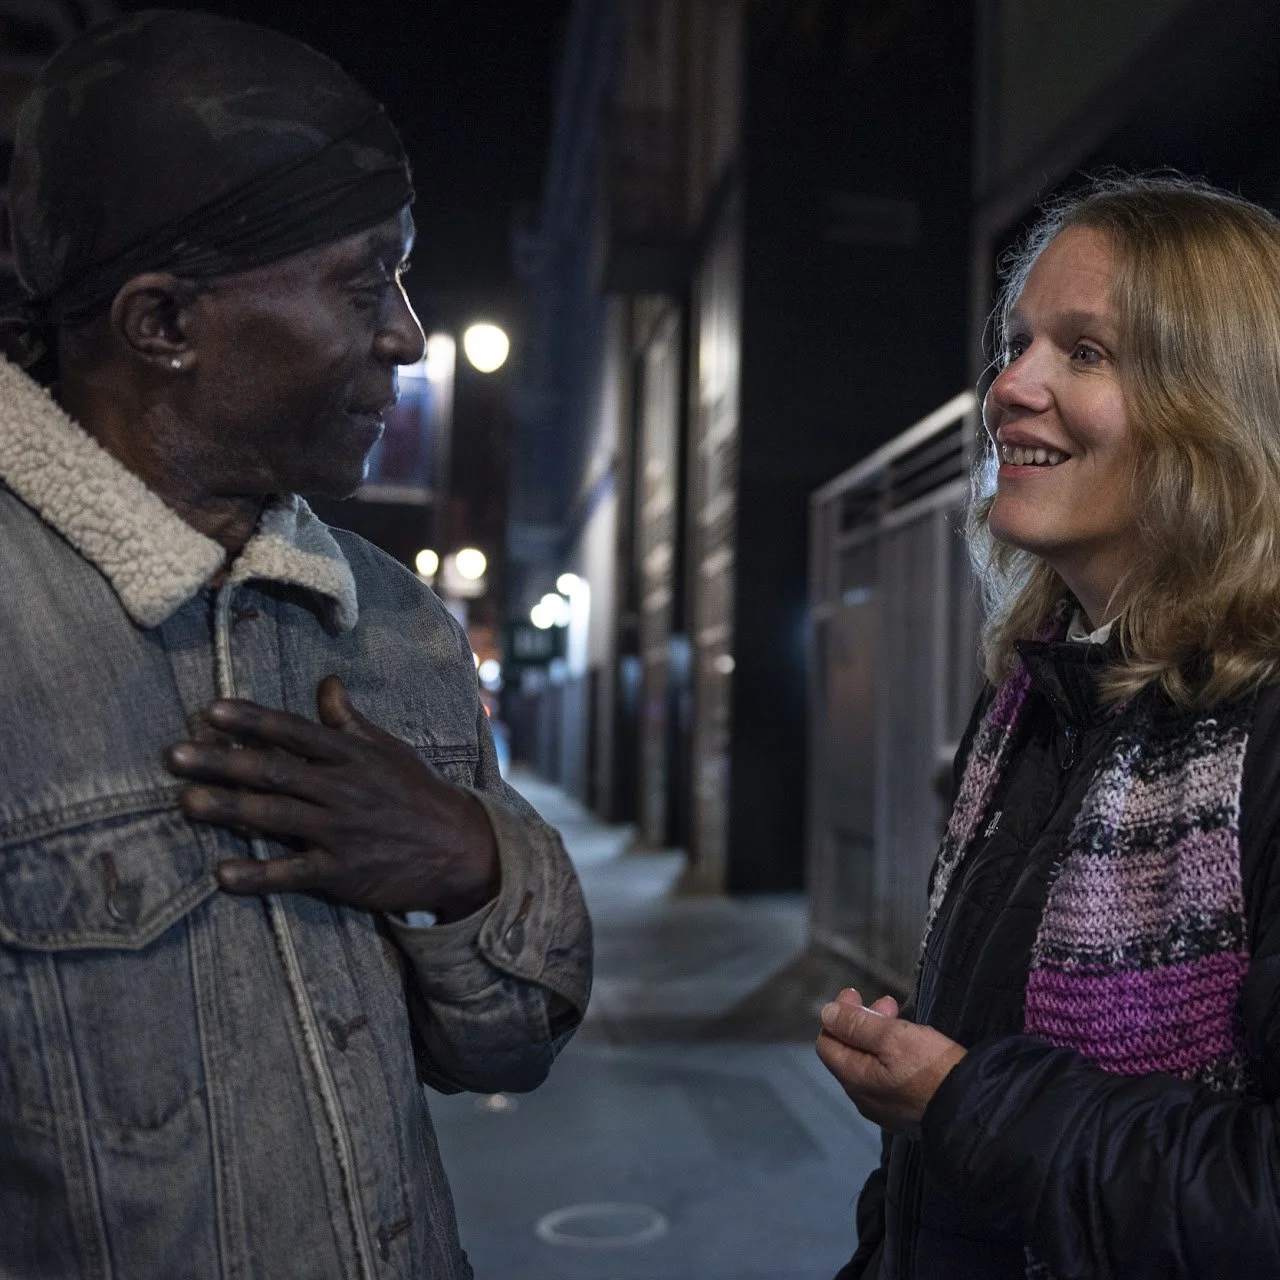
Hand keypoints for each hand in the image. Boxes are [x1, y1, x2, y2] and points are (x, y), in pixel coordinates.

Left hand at [165, 675, 499, 921]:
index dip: (253, 721)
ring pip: (276, 816)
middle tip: (174, 755)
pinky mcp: (344, 872)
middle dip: (221, 761)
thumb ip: (350, 722)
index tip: (212, 710)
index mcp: (351, 756)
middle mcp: (342, 789)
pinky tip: (223, 875)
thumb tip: (328, 683)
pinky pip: (294, 873)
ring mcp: (342, 831)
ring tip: (187, 801)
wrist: (460, 847)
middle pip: (273, 770)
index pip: (294, 731)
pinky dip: (259, 875)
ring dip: (229, 809)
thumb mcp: (389, 750)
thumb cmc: (418, 793)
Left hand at [816, 988, 966, 1134]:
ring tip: (899, 1018)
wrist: (971, 1109)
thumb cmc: (931, 1068)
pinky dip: (889, 1057)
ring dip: (877, 1036)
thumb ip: (856, 1025)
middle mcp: (862, 1098)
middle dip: (861, 1021)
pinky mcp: (903, 1113)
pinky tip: (908, 1046)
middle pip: (848, 1053)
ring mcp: (883, 1109)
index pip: (827, 1043)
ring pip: (868, 1065)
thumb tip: (826, 1013)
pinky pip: (885, 1079)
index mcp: (854, 1079)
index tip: (856, 994)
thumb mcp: (893, 1037)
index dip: (837, 1015)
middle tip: (886, 1002)